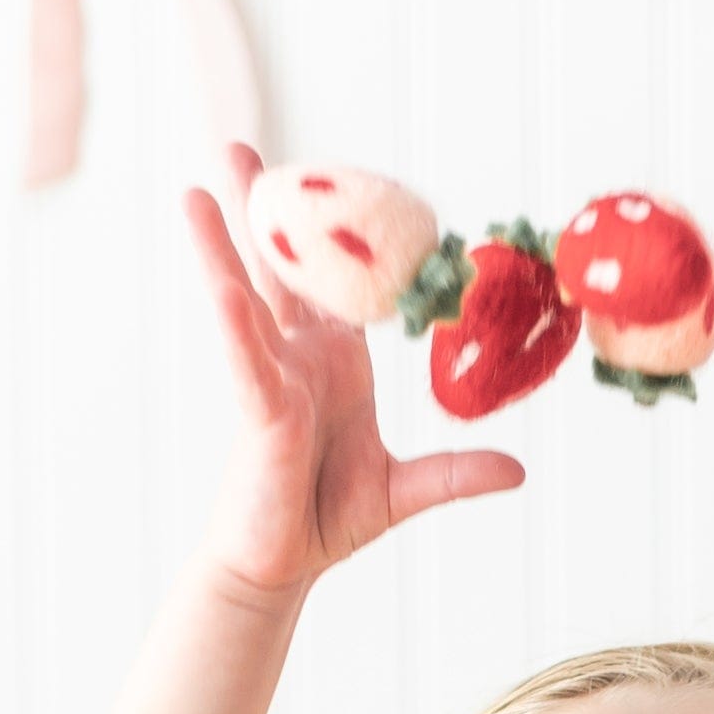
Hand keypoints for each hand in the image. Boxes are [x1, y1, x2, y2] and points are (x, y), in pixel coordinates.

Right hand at [183, 142, 523, 596]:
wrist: (283, 567)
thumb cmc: (328, 521)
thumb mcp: (406, 491)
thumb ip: (457, 473)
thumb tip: (517, 470)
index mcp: (333, 361)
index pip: (337, 283)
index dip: (338, 233)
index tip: (336, 179)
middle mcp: (296, 358)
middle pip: (278, 271)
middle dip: (260, 210)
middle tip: (239, 146)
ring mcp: (272, 380)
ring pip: (245, 301)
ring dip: (221, 245)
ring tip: (196, 186)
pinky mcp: (258, 415)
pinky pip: (248, 363)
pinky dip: (237, 326)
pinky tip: (223, 286)